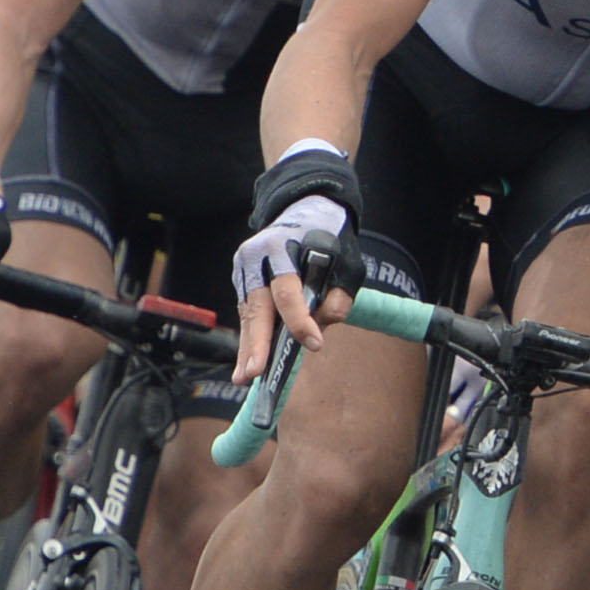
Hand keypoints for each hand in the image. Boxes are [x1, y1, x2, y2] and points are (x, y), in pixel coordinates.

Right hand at [230, 195, 350, 381]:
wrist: (304, 211)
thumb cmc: (330, 241)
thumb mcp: (348, 264)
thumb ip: (340, 296)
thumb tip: (321, 326)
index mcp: (283, 247)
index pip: (288, 290)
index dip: (300, 319)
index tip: (315, 343)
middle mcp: (257, 258)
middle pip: (257, 306)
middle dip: (258, 342)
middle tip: (257, 372)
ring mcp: (245, 269)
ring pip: (248, 315)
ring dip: (248, 349)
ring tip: (245, 378)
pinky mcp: (242, 280)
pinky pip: (247, 314)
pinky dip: (248, 339)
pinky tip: (247, 364)